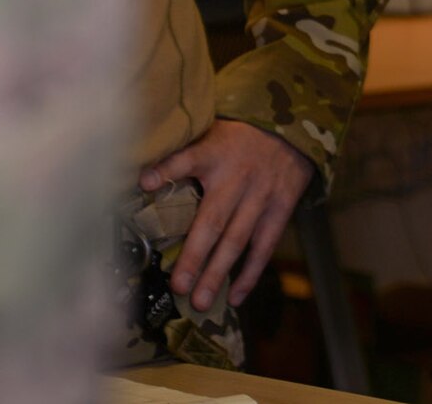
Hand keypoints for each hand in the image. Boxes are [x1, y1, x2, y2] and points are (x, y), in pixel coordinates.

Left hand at [141, 118, 315, 310]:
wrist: (290, 129)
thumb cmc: (238, 136)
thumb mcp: (210, 132)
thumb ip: (183, 153)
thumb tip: (142, 177)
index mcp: (215, 152)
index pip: (188, 158)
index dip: (168, 169)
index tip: (145, 182)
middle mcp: (238, 177)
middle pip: (213, 219)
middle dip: (195, 255)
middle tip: (179, 286)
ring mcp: (261, 195)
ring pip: (237, 239)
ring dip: (218, 273)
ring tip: (200, 301)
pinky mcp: (280, 208)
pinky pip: (265, 246)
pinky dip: (250, 273)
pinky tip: (234, 297)